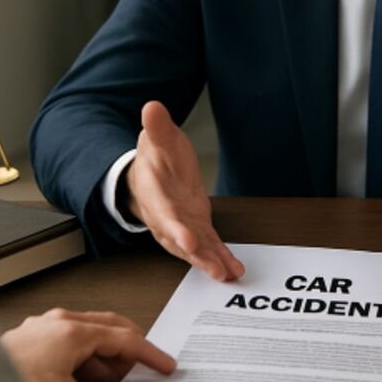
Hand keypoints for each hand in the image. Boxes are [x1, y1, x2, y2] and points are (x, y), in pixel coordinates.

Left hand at [0, 308, 175, 381]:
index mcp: (72, 331)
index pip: (127, 338)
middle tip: (137, 377)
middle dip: (126, 355)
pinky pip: (66, 342)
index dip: (151, 355)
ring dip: (101, 361)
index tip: (165, 367)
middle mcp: (56, 322)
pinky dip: (80, 360)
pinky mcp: (26, 341)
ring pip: (86, 336)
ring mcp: (39, 329)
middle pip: (109, 329)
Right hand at [124, 101, 244, 280]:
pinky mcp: (195, 229)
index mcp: (155, 195)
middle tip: (214, 269)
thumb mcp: (158, 138)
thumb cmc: (155, 157)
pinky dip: (219, 258)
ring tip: (227, 274)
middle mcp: (166, 217)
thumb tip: (151, 107)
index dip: (175, 229)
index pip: (164, 213)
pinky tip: (233, 270)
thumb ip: (157, 127)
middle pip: (180, 239)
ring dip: (210, 262)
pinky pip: (207, 246)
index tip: (187, 241)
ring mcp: (181, 226)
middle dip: (197, 255)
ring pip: (195, 249)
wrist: (148, 174)